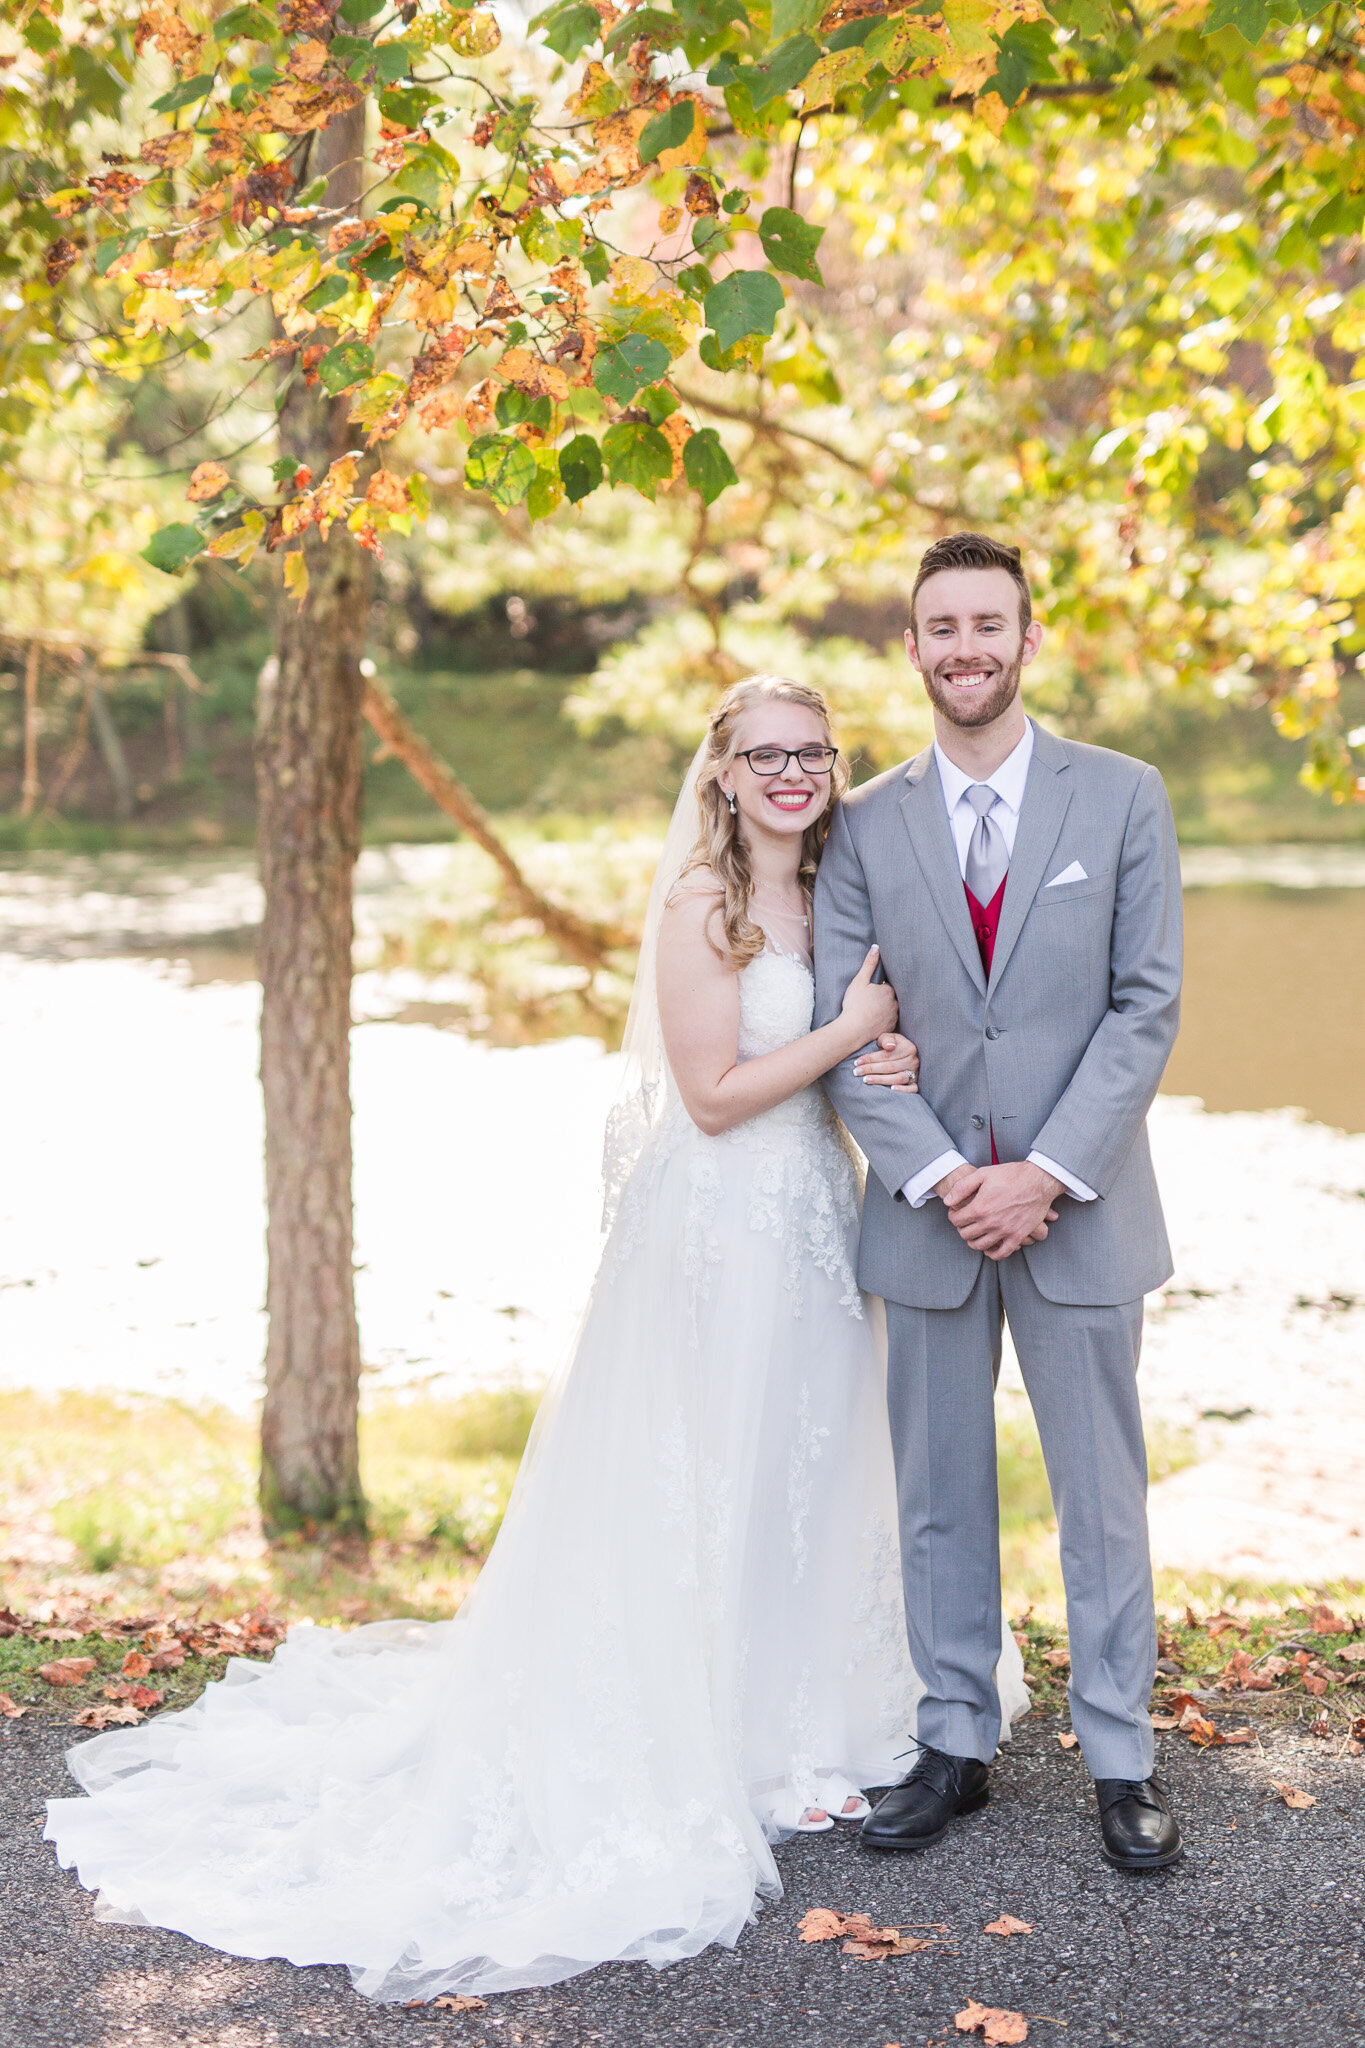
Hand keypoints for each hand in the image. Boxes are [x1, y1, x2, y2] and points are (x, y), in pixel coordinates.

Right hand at [839, 945, 897, 1046]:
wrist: (853, 1030)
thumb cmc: (854, 1004)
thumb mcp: (859, 981)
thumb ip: (869, 964)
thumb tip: (876, 948)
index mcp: (889, 990)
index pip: (887, 987)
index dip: (878, 989)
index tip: (870, 993)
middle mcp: (895, 1003)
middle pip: (890, 998)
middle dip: (882, 999)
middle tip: (869, 1003)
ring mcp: (894, 1017)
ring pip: (891, 1010)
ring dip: (884, 1011)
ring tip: (871, 1013)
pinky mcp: (891, 1029)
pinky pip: (889, 1022)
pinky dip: (883, 1021)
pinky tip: (873, 1022)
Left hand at [855, 1031, 918, 1091]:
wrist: (901, 1051)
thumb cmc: (891, 1044)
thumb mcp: (888, 1037)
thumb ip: (886, 1039)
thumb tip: (889, 1046)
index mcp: (908, 1048)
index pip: (887, 1055)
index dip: (871, 1059)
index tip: (857, 1062)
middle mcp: (913, 1061)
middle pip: (890, 1067)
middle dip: (871, 1070)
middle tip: (857, 1072)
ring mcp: (915, 1073)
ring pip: (898, 1078)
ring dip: (881, 1080)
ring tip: (866, 1080)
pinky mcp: (915, 1082)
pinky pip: (912, 1089)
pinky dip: (903, 1090)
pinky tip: (891, 1089)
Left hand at [943, 1162, 1062, 1261]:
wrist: (1038, 1180)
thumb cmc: (1011, 1175)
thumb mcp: (983, 1174)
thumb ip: (962, 1187)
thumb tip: (947, 1201)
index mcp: (980, 1208)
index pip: (957, 1220)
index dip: (953, 1216)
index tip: (956, 1212)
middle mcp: (990, 1223)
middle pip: (966, 1234)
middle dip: (962, 1228)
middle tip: (965, 1222)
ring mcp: (1005, 1231)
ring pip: (980, 1246)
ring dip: (974, 1241)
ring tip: (975, 1233)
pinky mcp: (1018, 1236)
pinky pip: (1002, 1253)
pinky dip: (993, 1253)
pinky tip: (990, 1247)